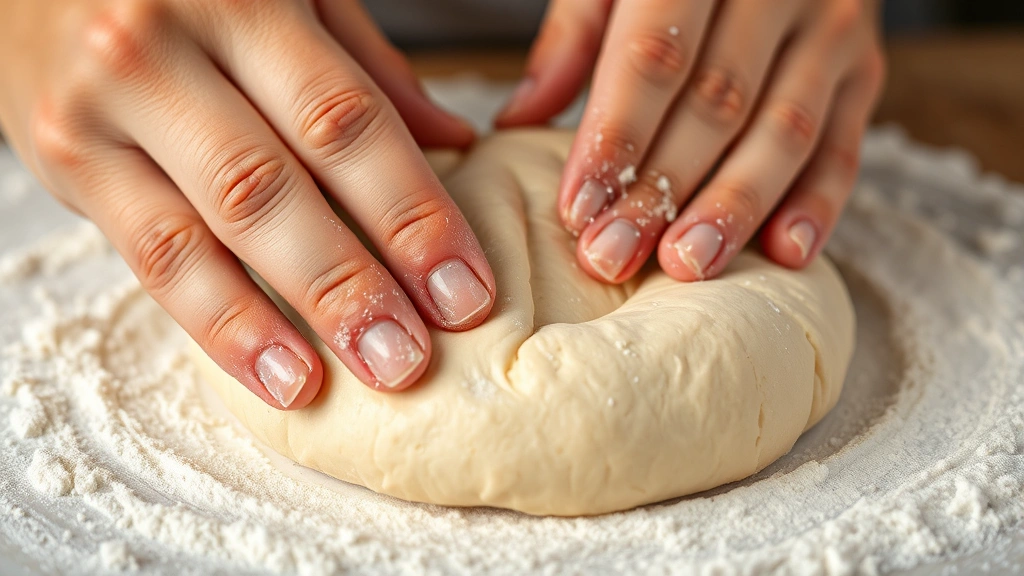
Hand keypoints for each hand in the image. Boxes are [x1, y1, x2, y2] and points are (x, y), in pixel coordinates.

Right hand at [0, 0, 494, 407]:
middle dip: (354, 281)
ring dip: (289, 319)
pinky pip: (148, 257)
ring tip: (358, 373)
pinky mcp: (60, 156)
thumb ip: (362, 66)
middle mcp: (162, 45)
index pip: (345, 121)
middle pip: (274, 185)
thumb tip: (450, 142)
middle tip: (416, 355)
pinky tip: (275, 371)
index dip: (412, 213)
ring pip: (205, 232)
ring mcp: (102, 106)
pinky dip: (219, 323)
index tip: (466, 287)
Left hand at [497, 0, 884, 282]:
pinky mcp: (867, 66)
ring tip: (686, 266)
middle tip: (613, 258)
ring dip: (733, 208)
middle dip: (662, 190)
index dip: (617, 138)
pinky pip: (846, 143)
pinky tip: (784, 255)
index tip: (579, 209)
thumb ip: (574, 37)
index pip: (655, 56)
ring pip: (783, 130)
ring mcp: (832, 26)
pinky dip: (818, 203)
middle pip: (716, 104)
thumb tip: (517, 121)